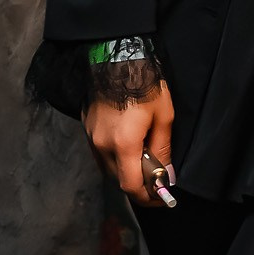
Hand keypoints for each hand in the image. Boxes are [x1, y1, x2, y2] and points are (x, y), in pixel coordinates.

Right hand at [85, 82, 176, 206]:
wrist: (117, 56)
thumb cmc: (145, 83)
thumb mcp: (163, 117)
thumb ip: (163, 150)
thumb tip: (167, 177)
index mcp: (123, 144)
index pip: (130, 186)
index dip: (147, 197)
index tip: (161, 198)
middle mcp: (102, 145)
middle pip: (118, 180)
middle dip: (138, 186)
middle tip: (157, 182)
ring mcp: (91, 136)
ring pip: (108, 168)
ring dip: (126, 172)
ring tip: (145, 164)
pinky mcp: (87, 127)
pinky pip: (101, 153)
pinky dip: (115, 158)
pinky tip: (130, 149)